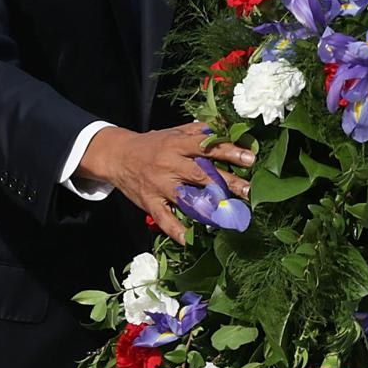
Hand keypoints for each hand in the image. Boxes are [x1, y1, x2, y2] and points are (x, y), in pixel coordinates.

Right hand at [79, 122, 254, 243]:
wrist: (117, 156)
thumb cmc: (153, 144)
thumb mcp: (175, 132)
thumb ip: (199, 131)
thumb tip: (228, 128)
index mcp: (178, 144)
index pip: (207, 147)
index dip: (229, 152)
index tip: (250, 159)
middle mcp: (170, 164)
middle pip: (201, 174)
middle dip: (227, 182)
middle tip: (248, 191)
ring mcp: (160, 185)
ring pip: (186, 197)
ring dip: (208, 207)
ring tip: (229, 215)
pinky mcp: (150, 202)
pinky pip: (164, 218)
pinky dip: (176, 230)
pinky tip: (190, 239)